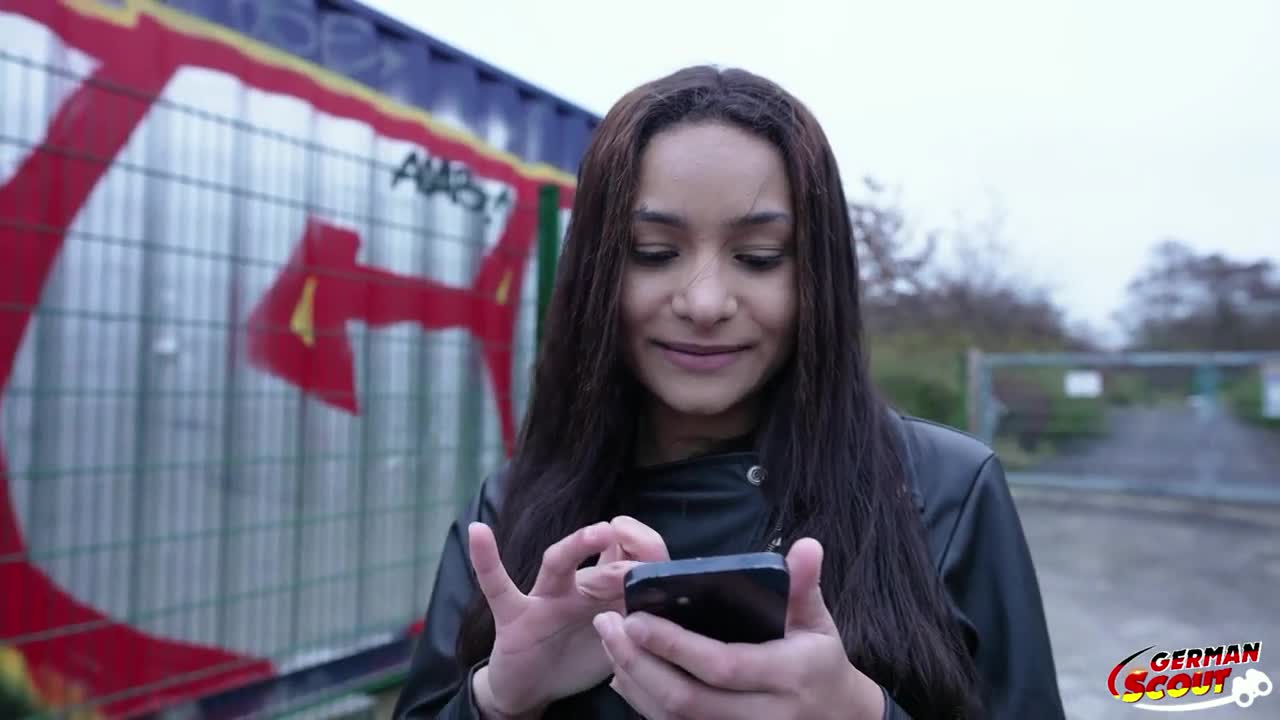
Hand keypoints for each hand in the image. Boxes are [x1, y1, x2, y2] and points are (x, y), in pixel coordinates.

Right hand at [469, 517, 668, 717]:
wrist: (530, 687)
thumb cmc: (577, 655)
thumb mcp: (616, 637)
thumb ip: (638, 616)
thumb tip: (673, 599)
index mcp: (606, 592)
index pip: (631, 560)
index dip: (649, 555)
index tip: (664, 561)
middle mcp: (577, 586)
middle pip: (603, 562)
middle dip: (625, 562)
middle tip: (641, 568)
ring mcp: (544, 598)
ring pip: (558, 565)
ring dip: (577, 547)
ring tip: (599, 532)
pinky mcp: (514, 615)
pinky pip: (497, 586)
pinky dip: (486, 560)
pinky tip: (478, 532)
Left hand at [594, 538, 885, 719]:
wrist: (836, 719)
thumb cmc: (820, 662)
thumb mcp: (818, 623)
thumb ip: (804, 585)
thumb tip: (806, 545)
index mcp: (786, 676)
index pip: (722, 666)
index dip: (675, 646)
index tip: (636, 619)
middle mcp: (762, 715)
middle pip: (687, 701)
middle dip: (640, 664)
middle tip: (607, 624)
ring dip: (634, 683)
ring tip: (609, 642)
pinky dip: (644, 702)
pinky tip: (623, 673)